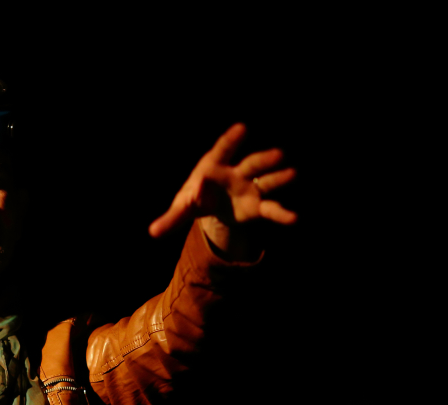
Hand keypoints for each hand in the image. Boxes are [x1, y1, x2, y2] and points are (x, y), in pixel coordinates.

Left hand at [148, 123, 295, 260]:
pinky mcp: (257, 206)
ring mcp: (250, 188)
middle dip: (263, 160)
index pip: (223, 150)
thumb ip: (171, 219)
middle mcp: (236, 173)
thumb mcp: (182, 208)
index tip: (242, 128)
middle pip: (251, 163)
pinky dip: (282, 214)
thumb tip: (152, 232)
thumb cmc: (196, 199)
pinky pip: (271, 209)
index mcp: (214, 167)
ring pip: (266, 180)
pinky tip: (295, 219)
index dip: (231, 140)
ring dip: (279, 178)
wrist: (213, 206)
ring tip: (293, 174)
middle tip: (279, 154)